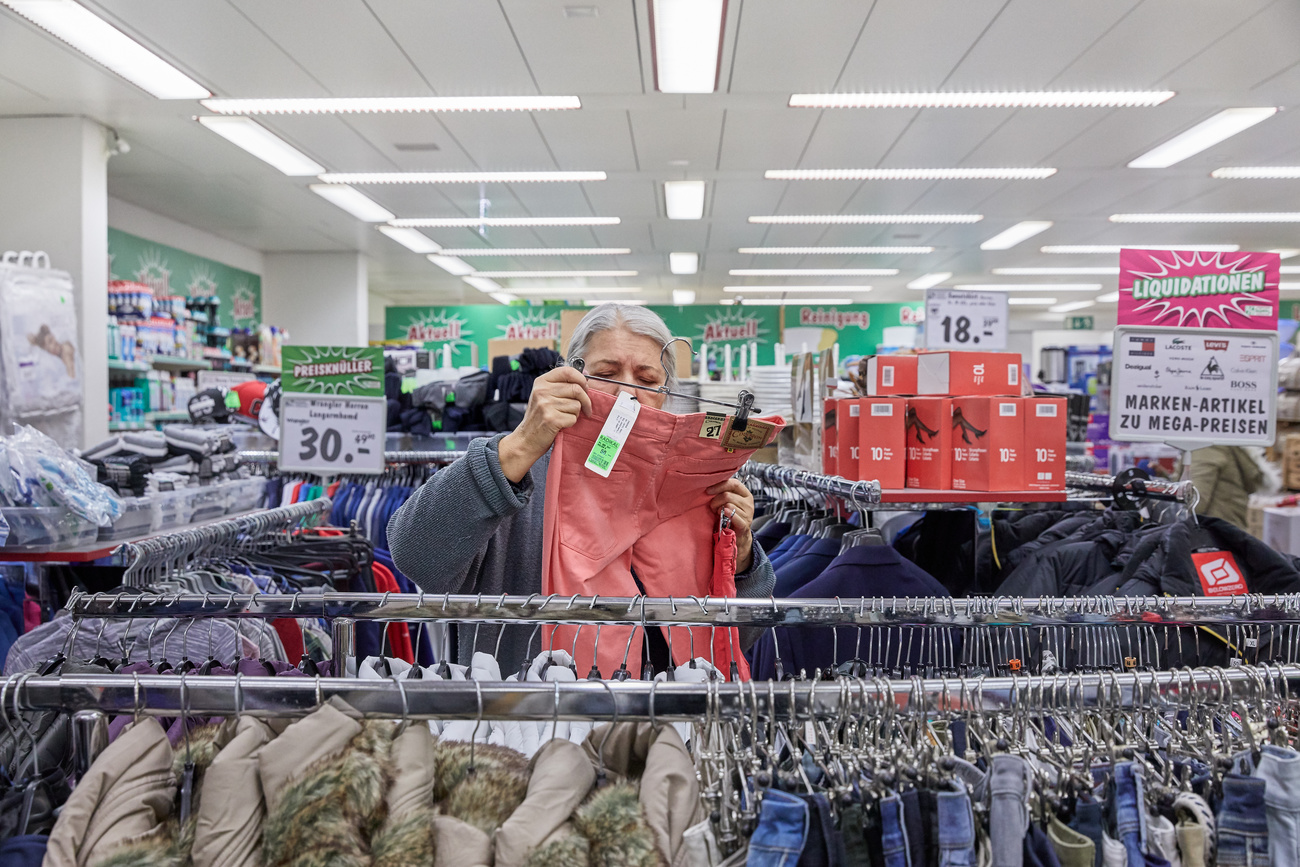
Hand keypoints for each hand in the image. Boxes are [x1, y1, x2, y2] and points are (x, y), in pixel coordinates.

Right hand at [498, 367, 591, 482]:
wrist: (526, 438)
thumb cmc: (539, 417)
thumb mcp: (545, 395)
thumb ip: (562, 385)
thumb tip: (586, 376)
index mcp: (541, 382)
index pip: (567, 371)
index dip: (581, 379)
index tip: (585, 388)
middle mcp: (542, 391)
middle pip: (576, 389)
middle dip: (586, 400)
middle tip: (586, 408)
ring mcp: (545, 405)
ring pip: (576, 404)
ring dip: (576, 413)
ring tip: (565, 416)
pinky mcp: (551, 419)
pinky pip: (573, 418)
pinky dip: (571, 422)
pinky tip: (561, 424)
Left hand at [707, 478, 756, 572]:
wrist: (737, 537)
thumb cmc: (729, 517)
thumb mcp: (728, 502)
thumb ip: (723, 493)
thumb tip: (710, 485)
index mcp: (745, 494)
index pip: (733, 483)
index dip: (719, 485)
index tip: (708, 490)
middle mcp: (748, 503)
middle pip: (727, 495)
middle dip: (715, 500)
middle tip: (712, 507)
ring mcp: (748, 514)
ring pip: (728, 505)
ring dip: (718, 509)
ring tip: (717, 513)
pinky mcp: (745, 525)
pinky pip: (733, 515)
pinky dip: (726, 514)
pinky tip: (722, 515)